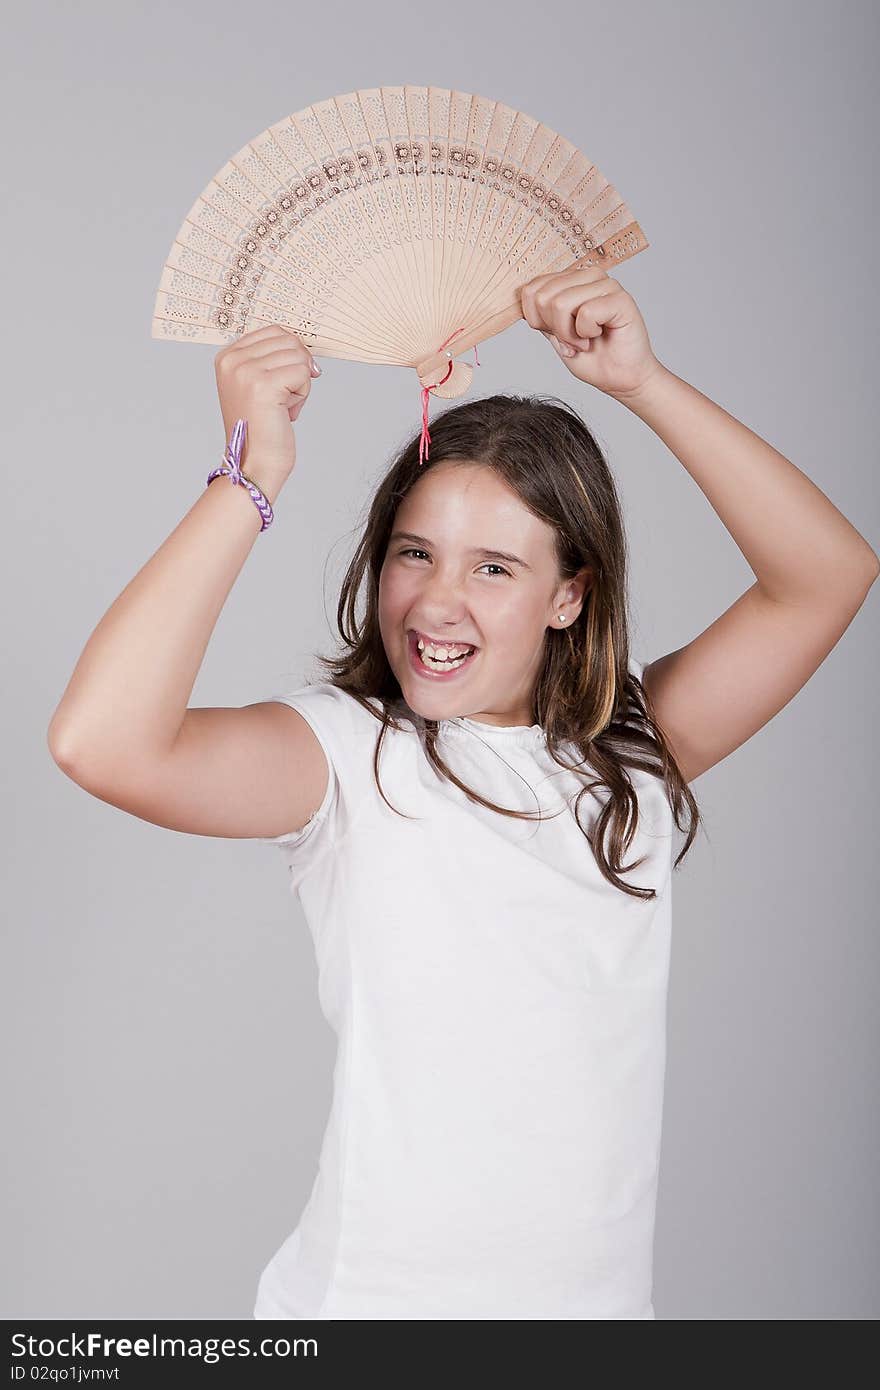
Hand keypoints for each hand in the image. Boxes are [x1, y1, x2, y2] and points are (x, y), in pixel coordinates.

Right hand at [214, 324, 321, 479]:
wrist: (255, 462)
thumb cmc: (261, 428)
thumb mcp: (257, 384)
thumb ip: (271, 359)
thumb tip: (303, 345)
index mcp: (227, 356)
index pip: (274, 331)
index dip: (292, 353)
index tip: (288, 380)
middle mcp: (233, 360)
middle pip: (289, 341)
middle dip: (297, 369)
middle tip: (285, 398)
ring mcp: (246, 371)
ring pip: (298, 357)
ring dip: (301, 384)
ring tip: (283, 406)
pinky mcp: (264, 385)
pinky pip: (303, 373)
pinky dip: (303, 395)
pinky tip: (287, 412)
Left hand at [520, 266, 663, 399]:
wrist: (620, 378)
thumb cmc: (591, 357)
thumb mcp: (553, 335)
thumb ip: (540, 314)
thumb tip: (523, 296)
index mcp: (570, 280)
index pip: (531, 288)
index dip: (537, 320)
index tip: (557, 333)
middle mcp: (587, 276)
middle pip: (543, 296)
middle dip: (554, 329)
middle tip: (574, 340)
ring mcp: (605, 284)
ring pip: (561, 303)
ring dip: (570, 334)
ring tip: (586, 340)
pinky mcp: (620, 298)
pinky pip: (586, 313)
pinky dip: (587, 334)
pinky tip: (599, 335)